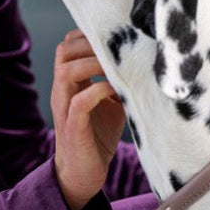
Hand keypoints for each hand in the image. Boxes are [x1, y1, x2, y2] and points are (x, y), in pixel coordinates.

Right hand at [50, 29, 125, 209]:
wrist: (83, 174)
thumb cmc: (98, 136)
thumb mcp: (111, 102)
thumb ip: (120, 81)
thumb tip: (146, 61)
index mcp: (70, 82)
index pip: (69, 45)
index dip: (89, 35)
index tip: (116, 36)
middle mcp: (63, 91)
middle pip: (64, 51)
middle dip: (91, 44)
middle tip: (118, 49)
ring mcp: (65, 108)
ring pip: (66, 71)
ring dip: (93, 64)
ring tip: (117, 67)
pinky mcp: (73, 128)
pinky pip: (79, 102)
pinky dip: (98, 91)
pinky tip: (116, 90)